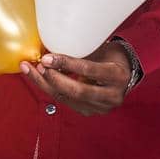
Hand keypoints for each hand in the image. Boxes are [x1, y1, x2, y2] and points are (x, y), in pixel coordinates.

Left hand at [20, 42, 134, 116]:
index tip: (47, 57)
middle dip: (53, 79)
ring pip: (68, 99)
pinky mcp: (91, 112)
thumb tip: (53, 47)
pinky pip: (68, 102)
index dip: (66, 63)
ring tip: (32, 71)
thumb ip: (82, 52)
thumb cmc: (113, 57)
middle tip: (37, 66)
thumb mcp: (103, 50)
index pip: (89, 70)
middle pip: (77, 90)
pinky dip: (53, 90)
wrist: (127, 74)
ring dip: (47, 85)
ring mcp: (101, 107)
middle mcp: (111, 95)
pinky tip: (41, 80)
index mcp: (117, 76)